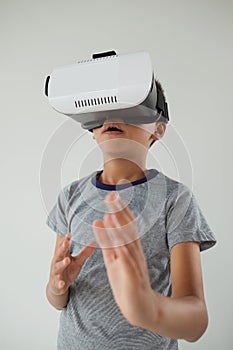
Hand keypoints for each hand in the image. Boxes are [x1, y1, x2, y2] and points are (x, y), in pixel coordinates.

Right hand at [48, 233, 95, 295]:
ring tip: (67, 260)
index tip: (69, 234)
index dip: (66, 239)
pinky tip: (61, 283)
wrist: (57, 286)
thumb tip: (94, 242)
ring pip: (58, 267)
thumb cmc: (68, 270)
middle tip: (66, 242)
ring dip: (62, 264)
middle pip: (59, 254)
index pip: (63, 245)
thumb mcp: (78, 261)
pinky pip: (57, 283)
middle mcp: (57, 262)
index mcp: (62, 255)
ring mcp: (56, 273)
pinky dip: (59, 283)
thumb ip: (85, 252)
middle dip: (62, 248)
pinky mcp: (56, 283)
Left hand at [92, 192, 154, 327]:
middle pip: (127, 229)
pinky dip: (119, 248)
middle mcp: (133, 252)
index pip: (125, 225)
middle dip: (119, 212)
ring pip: (126, 241)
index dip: (120, 209)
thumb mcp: (113, 260)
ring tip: (111, 212)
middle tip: (111, 195)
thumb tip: (100, 221)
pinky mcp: (130, 275)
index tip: (113, 194)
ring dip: (119, 226)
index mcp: (129, 249)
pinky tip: (113, 237)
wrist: (141, 308)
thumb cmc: (127, 284)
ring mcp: (133, 263)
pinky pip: (125, 260)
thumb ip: (107, 242)